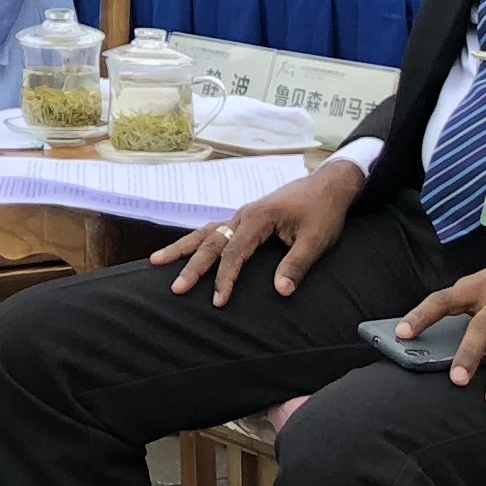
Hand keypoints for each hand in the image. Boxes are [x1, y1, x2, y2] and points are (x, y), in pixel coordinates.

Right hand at [151, 158, 362, 305]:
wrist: (328, 185)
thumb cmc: (323, 212)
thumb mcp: (317, 240)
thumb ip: (297, 265)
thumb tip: (281, 292)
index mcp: (259, 218)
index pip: (234, 251)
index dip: (225, 277)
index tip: (218, 300)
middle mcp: (244, 215)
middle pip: (211, 242)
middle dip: (192, 266)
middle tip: (176, 288)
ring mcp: (242, 215)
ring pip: (206, 233)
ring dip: (182, 248)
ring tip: (157, 261)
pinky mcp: (246, 218)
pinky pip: (214, 230)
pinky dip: (197, 241)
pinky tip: (186, 250)